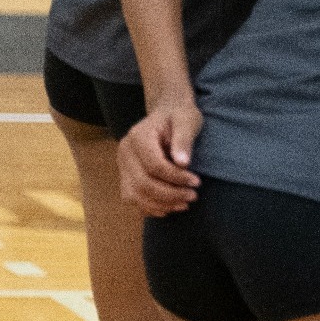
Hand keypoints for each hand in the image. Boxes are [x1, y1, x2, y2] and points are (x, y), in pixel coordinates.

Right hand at [117, 101, 200, 216]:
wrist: (167, 113)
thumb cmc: (179, 116)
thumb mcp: (186, 120)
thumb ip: (183, 140)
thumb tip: (183, 163)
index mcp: (138, 137)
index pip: (154, 165)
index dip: (176, 177)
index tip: (197, 182)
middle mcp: (125, 152)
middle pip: (142, 183)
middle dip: (170, 194)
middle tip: (193, 197)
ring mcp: (122, 166)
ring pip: (135, 194)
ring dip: (160, 204)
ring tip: (184, 205)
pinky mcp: (125, 176)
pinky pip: (132, 198)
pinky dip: (149, 207)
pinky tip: (169, 208)